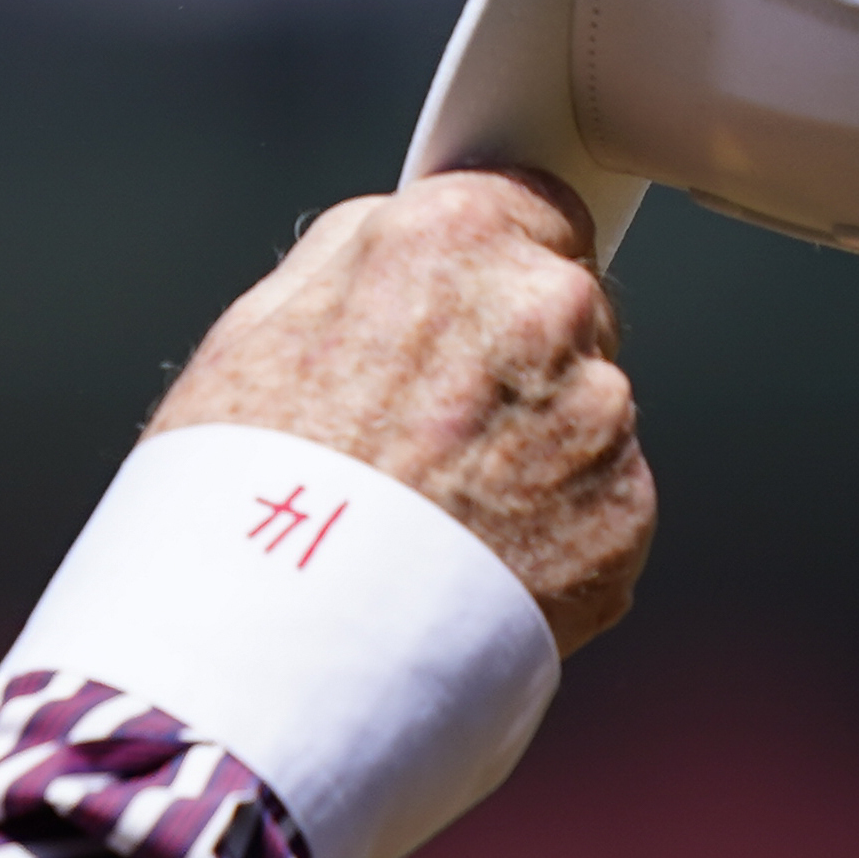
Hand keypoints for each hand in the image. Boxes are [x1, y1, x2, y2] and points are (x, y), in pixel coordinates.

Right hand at [151, 169, 654, 653]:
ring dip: (532, 455)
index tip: (457, 318)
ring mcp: (597, 417)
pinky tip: (469, 568)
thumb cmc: (235, 497)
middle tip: (420, 441)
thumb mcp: (251, 332)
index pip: (530, 208)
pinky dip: (550, 536)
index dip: (488, 270)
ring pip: (584, 415)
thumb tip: (398, 240)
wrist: (268, 649)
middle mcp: (547, 308)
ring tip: (433, 522)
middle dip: (511, 365)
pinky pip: (599, 508)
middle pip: (563, 311)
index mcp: (451, 239)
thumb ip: (351, 261)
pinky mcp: (623, 518)